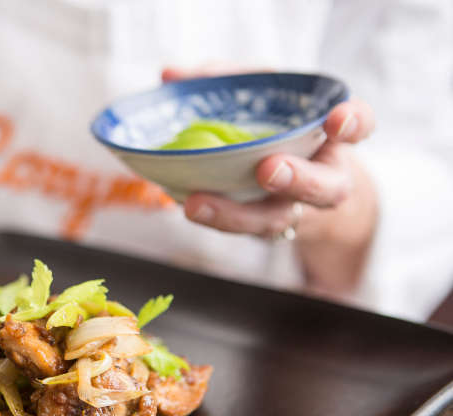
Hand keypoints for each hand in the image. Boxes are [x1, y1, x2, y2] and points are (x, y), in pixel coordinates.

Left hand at [163, 66, 377, 292]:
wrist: (288, 186)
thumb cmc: (276, 131)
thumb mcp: (262, 97)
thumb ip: (225, 81)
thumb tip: (171, 74)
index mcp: (330, 138)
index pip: (359, 126)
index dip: (353, 122)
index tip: (336, 118)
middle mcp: (320, 178)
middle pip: (323, 188)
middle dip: (297, 179)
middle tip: (268, 170)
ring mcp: (290, 209)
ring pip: (273, 220)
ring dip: (233, 214)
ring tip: (196, 205)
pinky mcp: (260, 227)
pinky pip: (239, 228)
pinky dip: (209, 215)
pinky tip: (181, 202)